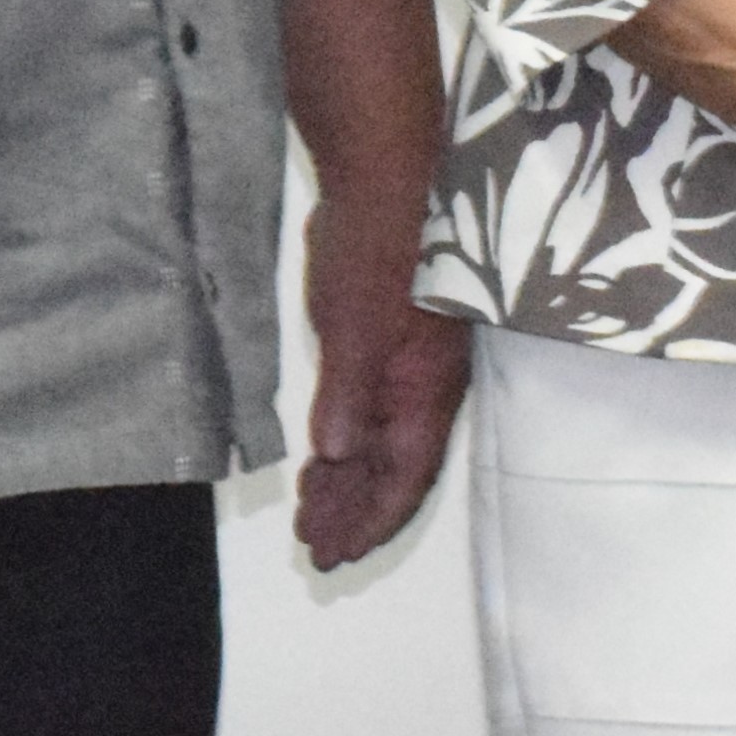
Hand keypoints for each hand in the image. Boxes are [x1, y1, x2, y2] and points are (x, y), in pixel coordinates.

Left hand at [296, 197, 470, 570]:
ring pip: (380, 443)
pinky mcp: (382, 343)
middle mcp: (422, 388)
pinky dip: (345, 442)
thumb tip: (339, 456)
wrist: (383, 180)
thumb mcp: (355, 327)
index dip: (372, 521)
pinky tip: (322, 455)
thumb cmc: (377, 252)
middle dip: (356, 512)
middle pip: (393, 470)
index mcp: (424, 392)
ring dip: (348, 483)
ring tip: (312, 514)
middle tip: (315, 550)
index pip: (404, 478)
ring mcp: (404, 366)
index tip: (337, 555)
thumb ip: (348, 395)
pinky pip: (367, 412)